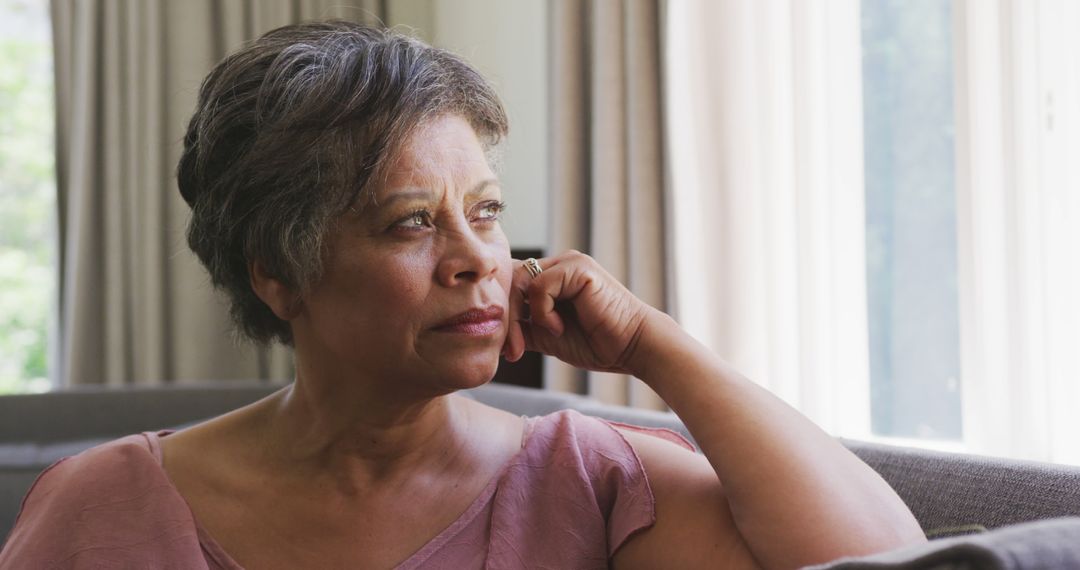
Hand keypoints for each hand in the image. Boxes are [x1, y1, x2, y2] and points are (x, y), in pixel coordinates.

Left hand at [501, 250, 660, 374]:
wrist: (630, 347)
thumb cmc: (596, 343)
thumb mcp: (548, 336)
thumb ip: (524, 328)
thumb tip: (494, 333)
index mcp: (552, 278)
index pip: (512, 284)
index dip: (505, 315)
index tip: (509, 351)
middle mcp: (558, 265)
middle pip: (510, 280)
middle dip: (508, 318)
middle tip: (514, 350)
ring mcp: (569, 262)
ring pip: (521, 281)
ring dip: (523, 317)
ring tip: (545, 337)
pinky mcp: (578, 267)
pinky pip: (540, 285)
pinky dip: (543, 311)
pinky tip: (560, 327)